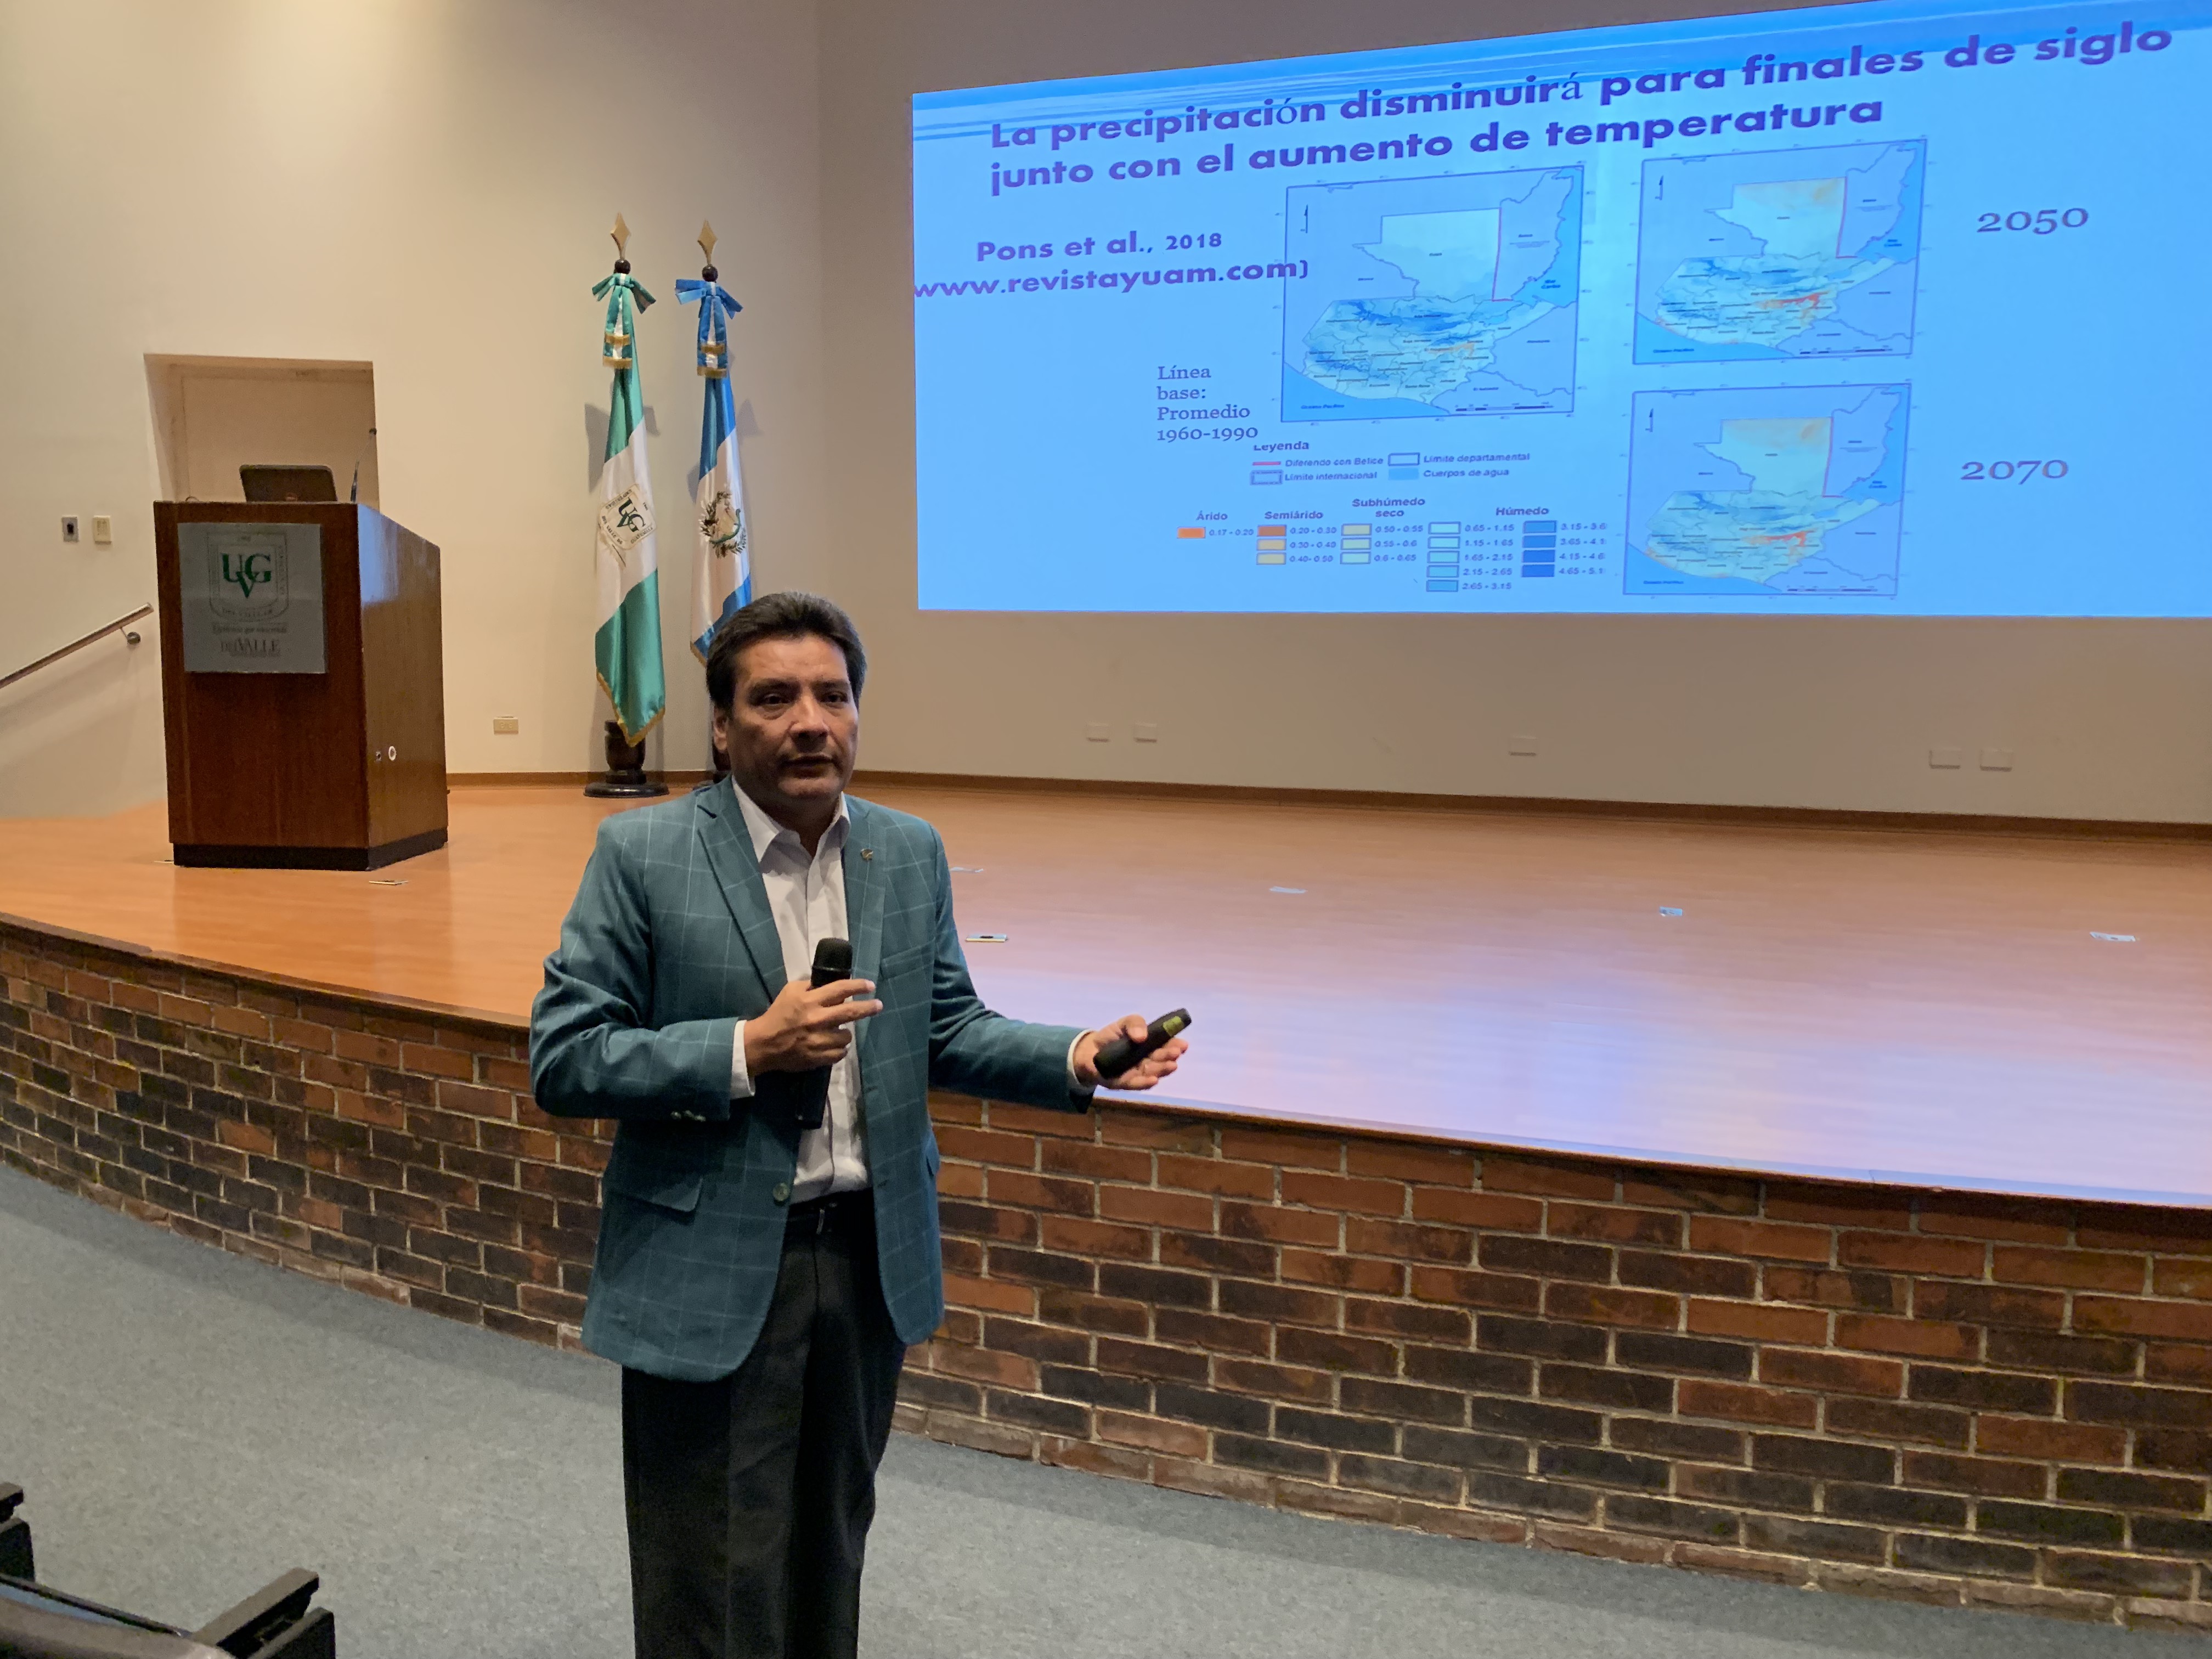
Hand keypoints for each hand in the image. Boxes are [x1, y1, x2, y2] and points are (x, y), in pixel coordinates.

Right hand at [744, 976, 879, 1074]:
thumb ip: (810, 987)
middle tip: (879, 1005)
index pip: (840, 990)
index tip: (870, 986)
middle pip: (851, 1012)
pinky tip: (833, 1045)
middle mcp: (817, 1019)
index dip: (858, 986)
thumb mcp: (790, 991)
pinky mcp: (818, 1057)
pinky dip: (839, 1049)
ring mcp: (818, 1040)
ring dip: (846, 1033)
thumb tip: (830, 985)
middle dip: (868, 1007)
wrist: (763, 1044)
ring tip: (839, 1032)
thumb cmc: (778, 1014)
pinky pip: (840, 1054)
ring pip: (846, 1036)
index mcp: (810, 1001)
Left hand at [1074, 1014, 1187, 1090]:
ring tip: (1170, 1065)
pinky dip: (1145, 1083)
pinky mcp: (1124, 1083)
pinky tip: (1154, 1079)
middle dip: (1170, 1057)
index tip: (1183, 1044)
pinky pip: (1136, 1084)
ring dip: (1162, 1070)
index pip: (1168, 1047)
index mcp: (1151, 1047)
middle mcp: (1148, 1062)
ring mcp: (1137, 1074)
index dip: (1176, 1046)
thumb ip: (1135, 1023)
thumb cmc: (1112, 1036)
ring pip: (1152, 1073)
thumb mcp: (1125, 1023)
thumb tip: (1142, 1036)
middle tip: (1175, 1053)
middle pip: (1161, 1061)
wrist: (1089, 1049)